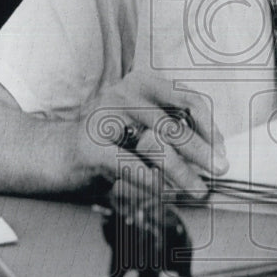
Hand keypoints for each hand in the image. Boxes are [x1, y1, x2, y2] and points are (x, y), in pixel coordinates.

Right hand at [69, 71, 227, 198]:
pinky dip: (151, 182)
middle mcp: (125, 93)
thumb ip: (173, 128)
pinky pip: (130, 166)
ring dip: (182, 172)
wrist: (54, 153)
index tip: (221, 148)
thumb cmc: (107, 140)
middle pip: (174, 124)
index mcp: (143, 82)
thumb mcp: (142, 123)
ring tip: (198, 190)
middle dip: (202, 150)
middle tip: (220, 169)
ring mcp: (106, 118)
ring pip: (155, 146)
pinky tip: (165, 193)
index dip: (209, 125)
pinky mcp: (91, 147)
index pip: (187, 99)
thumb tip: (215, 150)